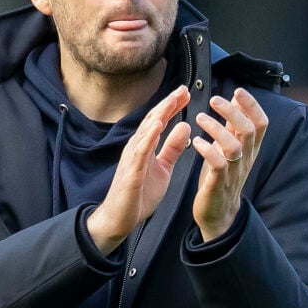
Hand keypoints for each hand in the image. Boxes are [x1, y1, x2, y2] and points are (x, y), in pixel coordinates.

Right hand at [87, 86, 191, 253]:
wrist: (121, 218)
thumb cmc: (139, 194)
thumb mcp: (163, 168)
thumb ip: (173, 148)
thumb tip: (185, 127)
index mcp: (146, 146)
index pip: (160, 121)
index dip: (172, 106)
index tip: (186, 93)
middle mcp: (137, 147)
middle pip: (153, 120)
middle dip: (168, 104)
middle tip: (183, 89)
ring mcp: (132, 158)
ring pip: (146, 131)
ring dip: (160, 114)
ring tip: (172, 100)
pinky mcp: (131, 171)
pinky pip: (140, 150)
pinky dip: (149, 136)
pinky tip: (158, 124)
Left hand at [191, 87, 267, 240]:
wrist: (218, 213)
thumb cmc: (222, 176)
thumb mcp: (231, 148)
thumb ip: (234, 126)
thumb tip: (238, 99)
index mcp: (250, 149)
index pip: (261, 123)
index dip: (252, 106)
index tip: (238, 91)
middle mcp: (246, 159)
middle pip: (249, 130)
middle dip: (233, 112)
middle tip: (214, 99)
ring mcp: (233, 172)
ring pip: (234, 146)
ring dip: (216, 129)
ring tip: (199, 118)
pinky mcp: (218, 184)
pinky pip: (218, 165)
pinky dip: (207, 151)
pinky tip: (196, 142)